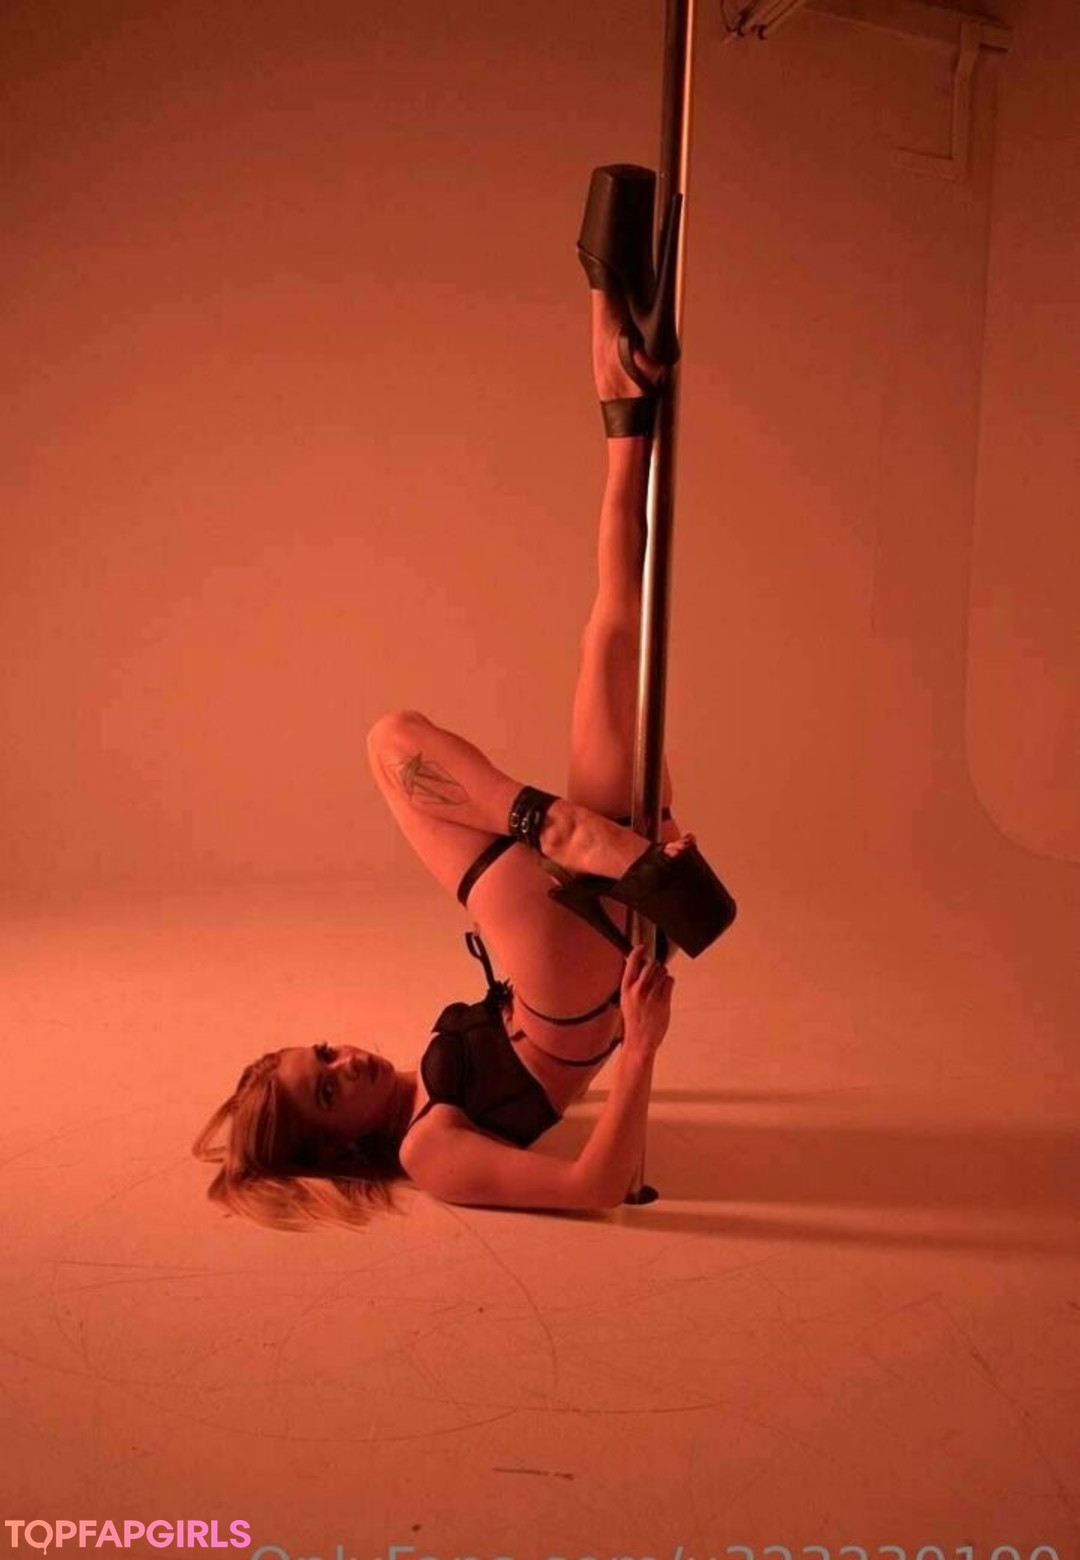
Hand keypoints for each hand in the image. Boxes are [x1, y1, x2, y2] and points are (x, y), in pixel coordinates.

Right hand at [619, 943, 674, 1057]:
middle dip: (655, 967)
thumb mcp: (626, 1000)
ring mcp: (651, 995)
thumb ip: (631, 983)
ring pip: (662, 971)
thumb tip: (636, 965)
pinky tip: (664, 991)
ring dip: (663, 975)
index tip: (643, 946)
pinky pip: (670, 981)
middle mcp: (638, 990)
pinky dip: (669, 983)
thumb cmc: (634, 1021)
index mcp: (626, 989)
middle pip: (651, 965)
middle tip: (655, 974)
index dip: (638, 951)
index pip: (632, 963)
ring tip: (659, 984)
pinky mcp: (663, 1001)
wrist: (640, 1041)